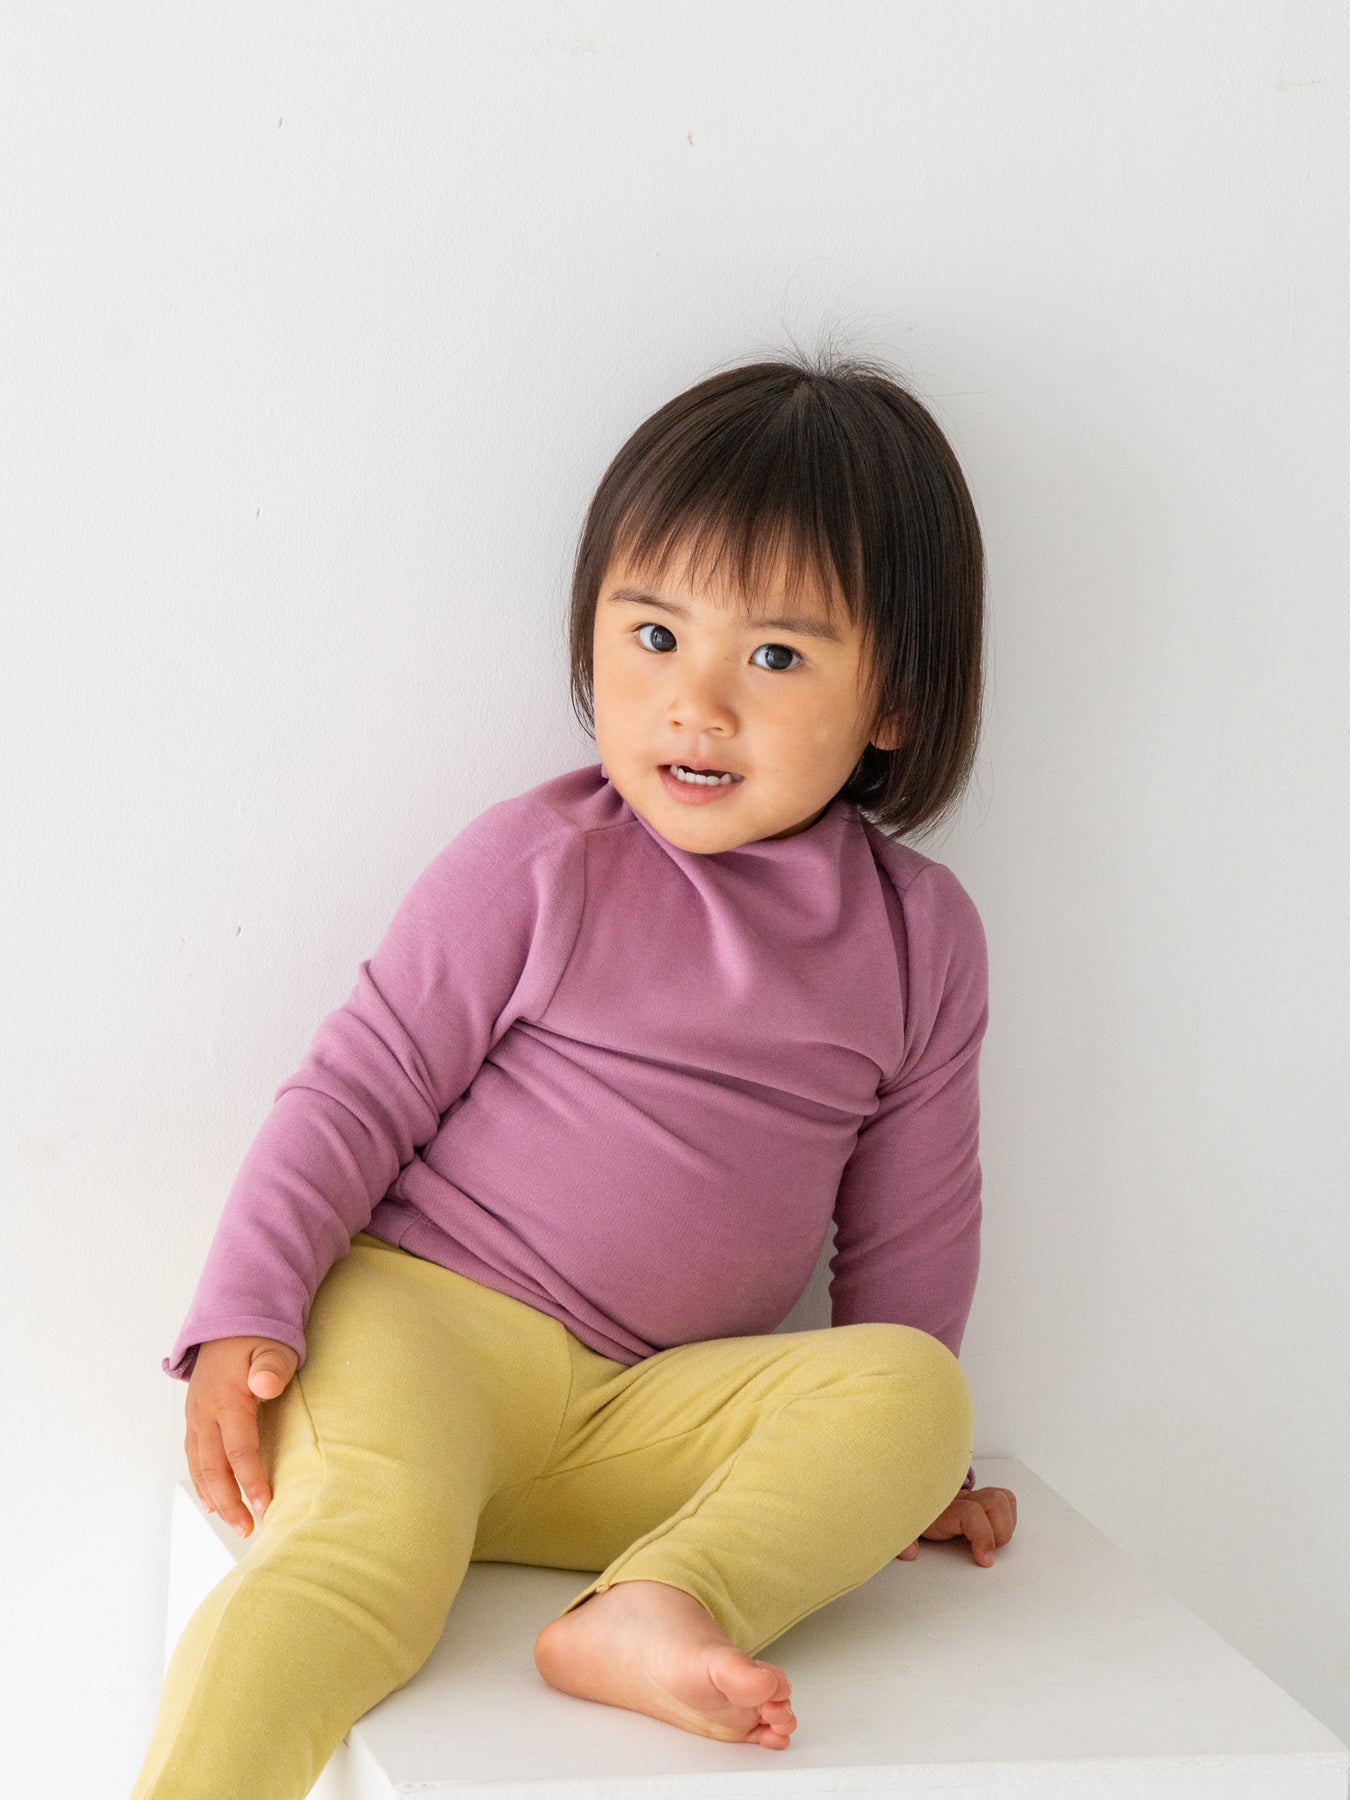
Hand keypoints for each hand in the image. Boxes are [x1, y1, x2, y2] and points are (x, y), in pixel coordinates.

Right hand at [184, 1336, 298, 1539]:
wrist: (228, 1320)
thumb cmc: (257, 1336)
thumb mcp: (272, 1344)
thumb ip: (272, 1365)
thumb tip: (263, 1386)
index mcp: (225, 1398)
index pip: (238, 1449)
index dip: (251, 1479)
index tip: (266, 1505)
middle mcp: (204, 1411)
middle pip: (213, 1466)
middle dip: (230, 1501)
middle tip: (248, 1529)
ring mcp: (196, 1415)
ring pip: (199, 1465)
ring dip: (214, 1497)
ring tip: (233, 1523)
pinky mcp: (195, 1417)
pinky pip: (194, 1455)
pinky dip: (202, 1481)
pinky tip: (212, 1500)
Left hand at [896, 1485, 1016, 1567]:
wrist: (907, 1496)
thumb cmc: (909, 1514)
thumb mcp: (902, 1528)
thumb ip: (903, 1541)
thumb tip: (910, 1552)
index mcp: (943, 1507)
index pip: (972, 1513)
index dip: (983, 1536)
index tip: (985, 1560)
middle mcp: (961, 1498)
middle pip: (995, 1501)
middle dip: (999, 1532)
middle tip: (988, 1552)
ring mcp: (971, 1497)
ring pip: (1002, 1499)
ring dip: (1006, 1524)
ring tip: (993, 1543)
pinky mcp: (978, 1500)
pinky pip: (1003, 1500)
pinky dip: (1007, 1517)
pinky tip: (994, 1533)